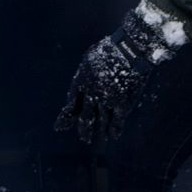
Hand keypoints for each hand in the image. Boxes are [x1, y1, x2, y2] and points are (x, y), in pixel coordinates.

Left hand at [56, 0, 183, 147]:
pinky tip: (114, 136)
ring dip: (98, 133)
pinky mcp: (122, 103)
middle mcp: (92, 93)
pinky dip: (115, 129)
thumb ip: (85, 72)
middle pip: (85, 116)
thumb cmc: (110, 49)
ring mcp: (107, 100)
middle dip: (83, 129)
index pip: (72, 102)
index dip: (68, 115)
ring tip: (97, 143)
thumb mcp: (90, 58)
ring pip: (100, 121)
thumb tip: (82, 81)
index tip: (63, 124)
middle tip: (83, 138)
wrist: (129, 50)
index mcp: (81, 81)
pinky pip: (117, 120)